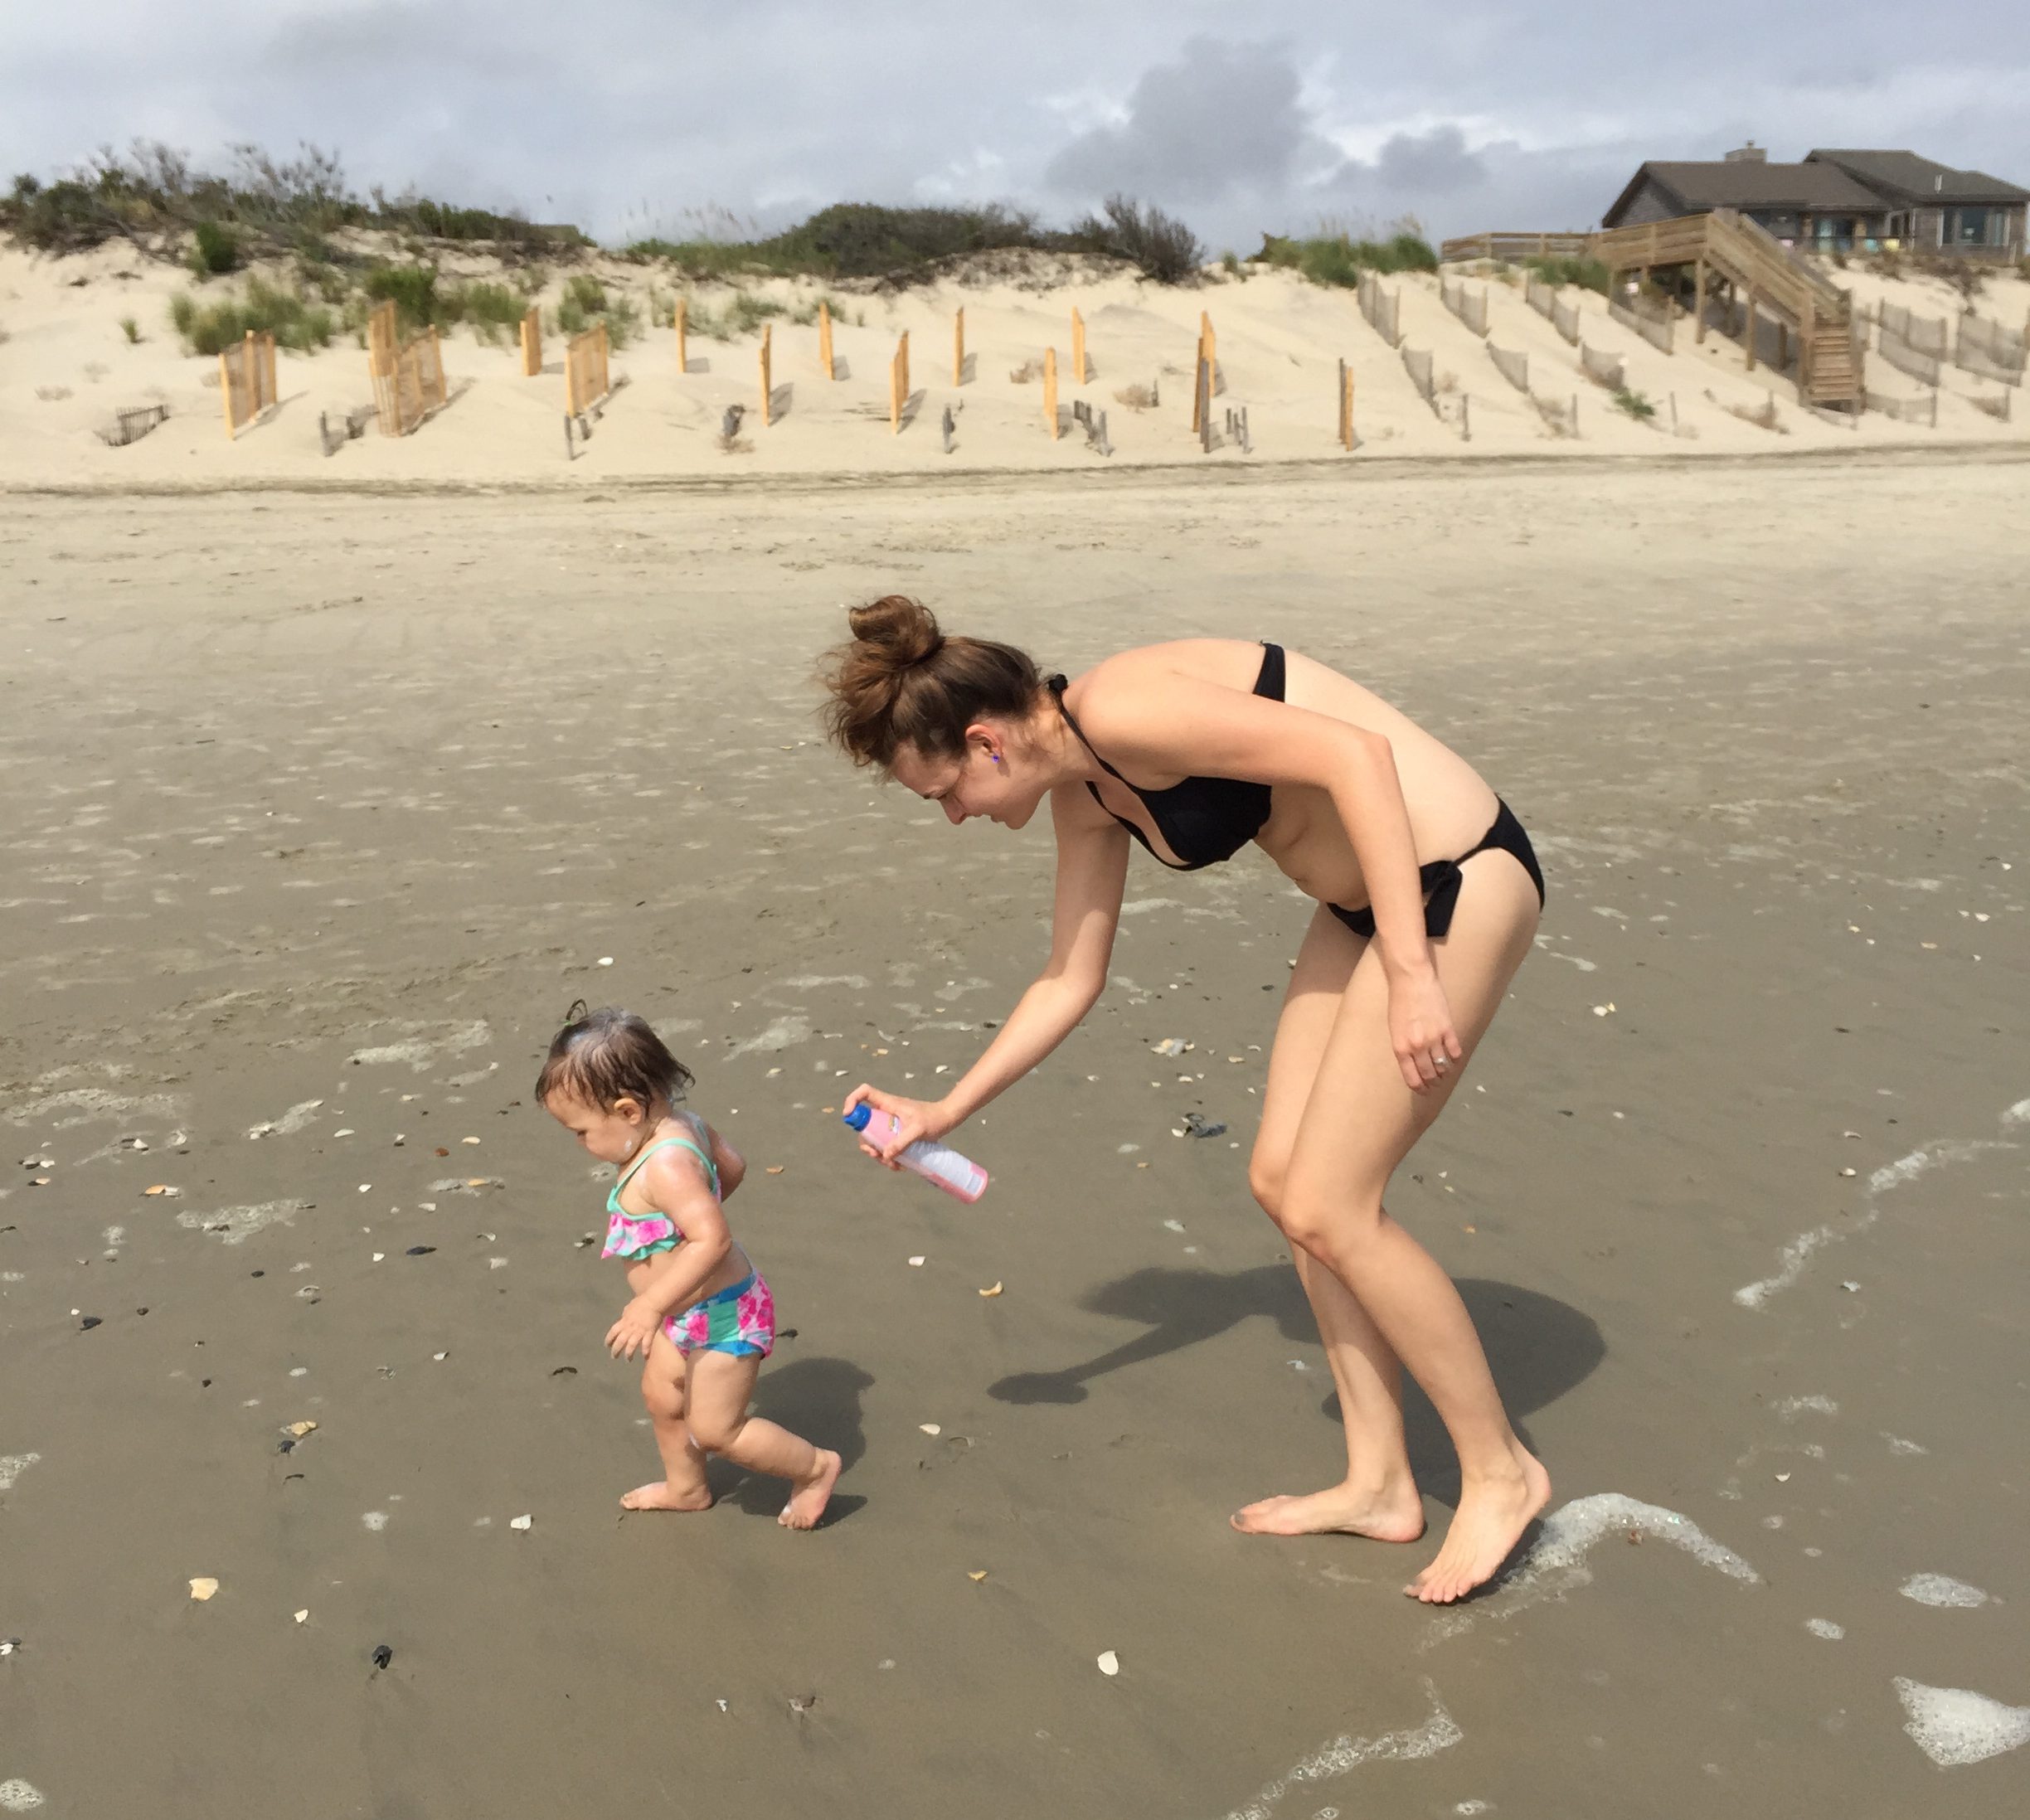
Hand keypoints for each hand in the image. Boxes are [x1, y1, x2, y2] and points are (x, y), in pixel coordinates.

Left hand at [605, 1296, 663, 1360]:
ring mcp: (639, 1331)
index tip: (607, 1346)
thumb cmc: (642, 1302)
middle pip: (620, 1341)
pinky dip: (645, 1351)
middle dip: (616, 1351)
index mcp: (624, 1321)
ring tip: (628, 1359)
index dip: (609, 1340)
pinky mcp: (649, 1332)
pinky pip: (646, 1344)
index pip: (613, 1332)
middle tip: (614, 1357)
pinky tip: (645, 1357)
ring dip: (629, 1354)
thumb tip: (624, 1317)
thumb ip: (625, 1314)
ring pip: (631, 1345)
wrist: (654, 1301)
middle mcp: (629, 1327)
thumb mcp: (629, 1307)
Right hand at [841, 1084, 953, 1166]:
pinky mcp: (896, 1133)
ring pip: (873, 1138)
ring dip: (878, 1153)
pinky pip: (885, 1144)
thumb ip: (902, 1142)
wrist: (947, 1119)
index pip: (864, 1093)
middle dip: (866, 1142)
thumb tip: (886, 1155)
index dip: (852, 1100)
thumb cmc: (934, 1119)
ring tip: (892, 1164)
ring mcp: (890, 1123)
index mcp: (888, 1103)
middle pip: (864, 1124)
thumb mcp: (918, 1130)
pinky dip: (888, 1156)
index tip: (848, 1115)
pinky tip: (899, 1165)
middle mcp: (885, 1112)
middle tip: (875, 1154)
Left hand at [1388, 970, 1463, 1093]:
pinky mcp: (1448, 1029)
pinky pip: (1455, 1052)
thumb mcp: (1394, 1028)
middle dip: (1432, 1083)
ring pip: (1443, 1066)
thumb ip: (1404, 1047)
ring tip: (1443, 1073)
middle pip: (1429, 1074)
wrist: (1411, 980)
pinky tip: (1453, 1059)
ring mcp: (1434, 1038)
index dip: (1419, 1088)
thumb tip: (1413, 1063)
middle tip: (1434, 1084)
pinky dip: (1455, 1059)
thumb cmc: (1399, 1002)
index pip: (1412, 1078)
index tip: (1423, 1091)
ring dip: (1444, 1073)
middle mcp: (1418, 1047)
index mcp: (1401, 1047)